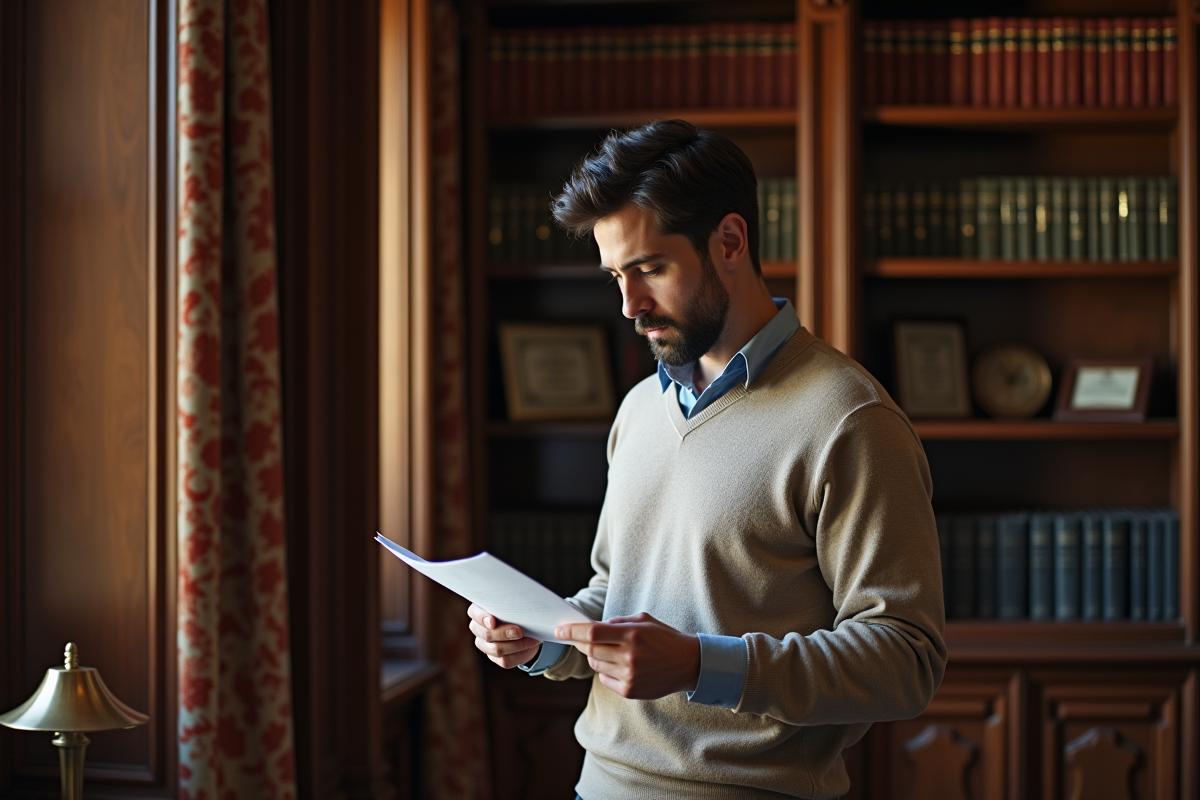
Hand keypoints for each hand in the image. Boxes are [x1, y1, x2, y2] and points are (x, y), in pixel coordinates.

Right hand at [468, 603, 542, 668]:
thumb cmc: (516, 610)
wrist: (526, 627)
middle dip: (504, 633)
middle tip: (520, 631)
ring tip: (531, 639)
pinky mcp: (496, 658)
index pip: (474, 613)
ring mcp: (485, 645)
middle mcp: (478, 629)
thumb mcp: (513, 603)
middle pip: (487, 635)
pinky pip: (506, 660)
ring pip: (497, 650)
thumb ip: (511, 602)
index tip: (493, 621)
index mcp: (479, 611)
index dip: (482, 618)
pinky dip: (520, 654)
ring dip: (516, 645)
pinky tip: (530, 646)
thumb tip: (521, 599)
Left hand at [555, 612, 699, 699]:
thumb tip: (591, 628)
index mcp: (632, 634)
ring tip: (610, 651)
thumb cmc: (664, 638)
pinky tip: (619, 665)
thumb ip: (617, 623)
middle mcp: (629, 656)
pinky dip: (605, 670)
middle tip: (580, 639)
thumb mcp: (643, 620)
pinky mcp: (630, 690)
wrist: (688, 664)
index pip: (592, 633)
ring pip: (596, 665)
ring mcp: (629, 675)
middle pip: (590, 650)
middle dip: (581, 644)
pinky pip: (605, 679)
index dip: (572, 631)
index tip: (559, 630)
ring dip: (596, 656)